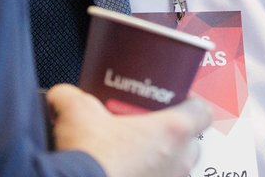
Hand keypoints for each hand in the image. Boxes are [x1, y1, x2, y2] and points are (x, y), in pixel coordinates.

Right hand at [47, 84, 211, 176]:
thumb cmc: (89, 159)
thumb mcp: (77, 113)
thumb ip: (71, 97)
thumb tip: (61, 94)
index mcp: (173, 131)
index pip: (203, 111)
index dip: (192, 103)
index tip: (177, 99)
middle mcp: (179, 160)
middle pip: (193, 142)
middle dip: (177, 135)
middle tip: (152, 128)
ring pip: (179, 168)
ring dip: (164, 160)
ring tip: (139, 154)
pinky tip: (129, 173)